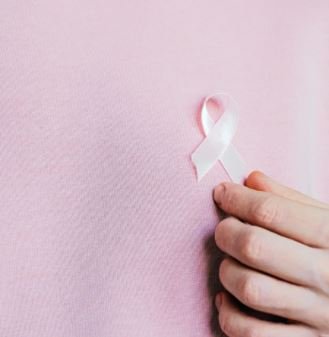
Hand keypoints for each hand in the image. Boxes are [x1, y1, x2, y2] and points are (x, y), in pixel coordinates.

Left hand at [213, 170, 328, 336]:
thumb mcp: (327, 218)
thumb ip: (289, 199)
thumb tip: (251, 179)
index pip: (270, 211)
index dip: (237, 198)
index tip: (222, 193)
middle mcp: (325, 274)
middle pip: (254, 247)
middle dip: (227, 232)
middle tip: (225, 228)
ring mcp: (317, 312)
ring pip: (250, 288)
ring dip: (228, 271)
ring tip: (230, 263)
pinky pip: (252, 334)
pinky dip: (230, 316)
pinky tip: (228, 299)